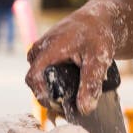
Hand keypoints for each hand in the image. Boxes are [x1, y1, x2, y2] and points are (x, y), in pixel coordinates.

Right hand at [25, 0, 120, 114]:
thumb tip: (85, 109)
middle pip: (35, 82)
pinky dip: (53, 86)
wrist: (96, 22)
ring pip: (39, 80)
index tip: (58, 108)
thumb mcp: (99, 59)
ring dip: (52, 92)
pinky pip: (42, 75)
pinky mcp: (42, 57)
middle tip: (69, 109)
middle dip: (50, 98)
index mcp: (48, 48)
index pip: (34, 77)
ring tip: (71, 100)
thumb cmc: (97, 36)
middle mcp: (39, 50)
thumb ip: (91, 84)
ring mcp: (39, 54)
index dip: (42, 96)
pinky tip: (68, 94)